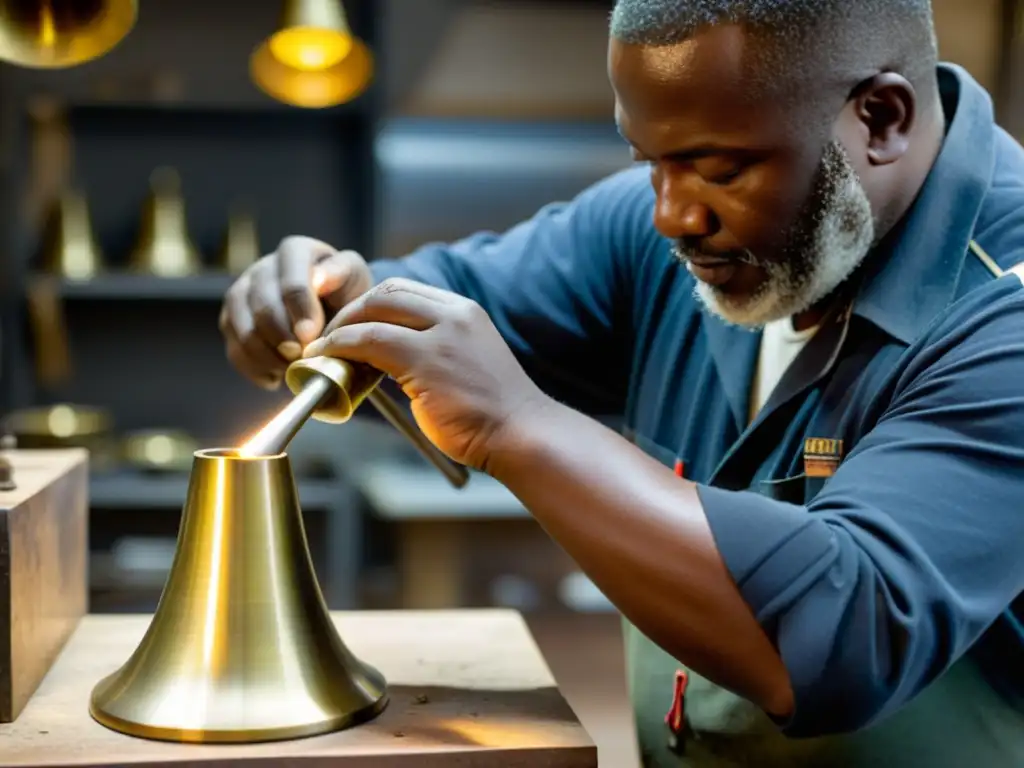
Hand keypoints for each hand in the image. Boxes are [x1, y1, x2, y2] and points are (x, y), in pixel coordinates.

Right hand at [219, 237, 371, 389]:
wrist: (329, 304)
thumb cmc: (343, 289)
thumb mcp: (353, 275)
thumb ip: (340, 273)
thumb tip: (319, 279)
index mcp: (294, 251)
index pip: (291, 282)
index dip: (300, 312)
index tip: (311, 336)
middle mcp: (261, 268)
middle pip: (263, 308)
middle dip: (283, 338)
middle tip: (301, 358)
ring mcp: (241, 294)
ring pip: (244, 331)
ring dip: (269, 357)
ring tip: (293, 369)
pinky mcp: (231, 321)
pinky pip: (234, 350)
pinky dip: (255, 369)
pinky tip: (276, 377)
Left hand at [303, 277, 549, 469]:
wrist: (522, 435)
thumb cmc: (494, 413)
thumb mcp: (467, 364)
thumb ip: (436, 350)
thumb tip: (391, 358)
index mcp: (465, 312)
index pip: (406, 290)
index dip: (371, 304)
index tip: (352, 324)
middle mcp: (454, 314)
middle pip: (386, 293)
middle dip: (350, 311)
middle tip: (329, 336)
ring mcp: (441, 335)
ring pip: (373, 312)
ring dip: (340, 327)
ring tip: (323, 349)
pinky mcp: (426, 360)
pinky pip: (368, 341)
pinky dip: (341, 346)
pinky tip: (330, 359)